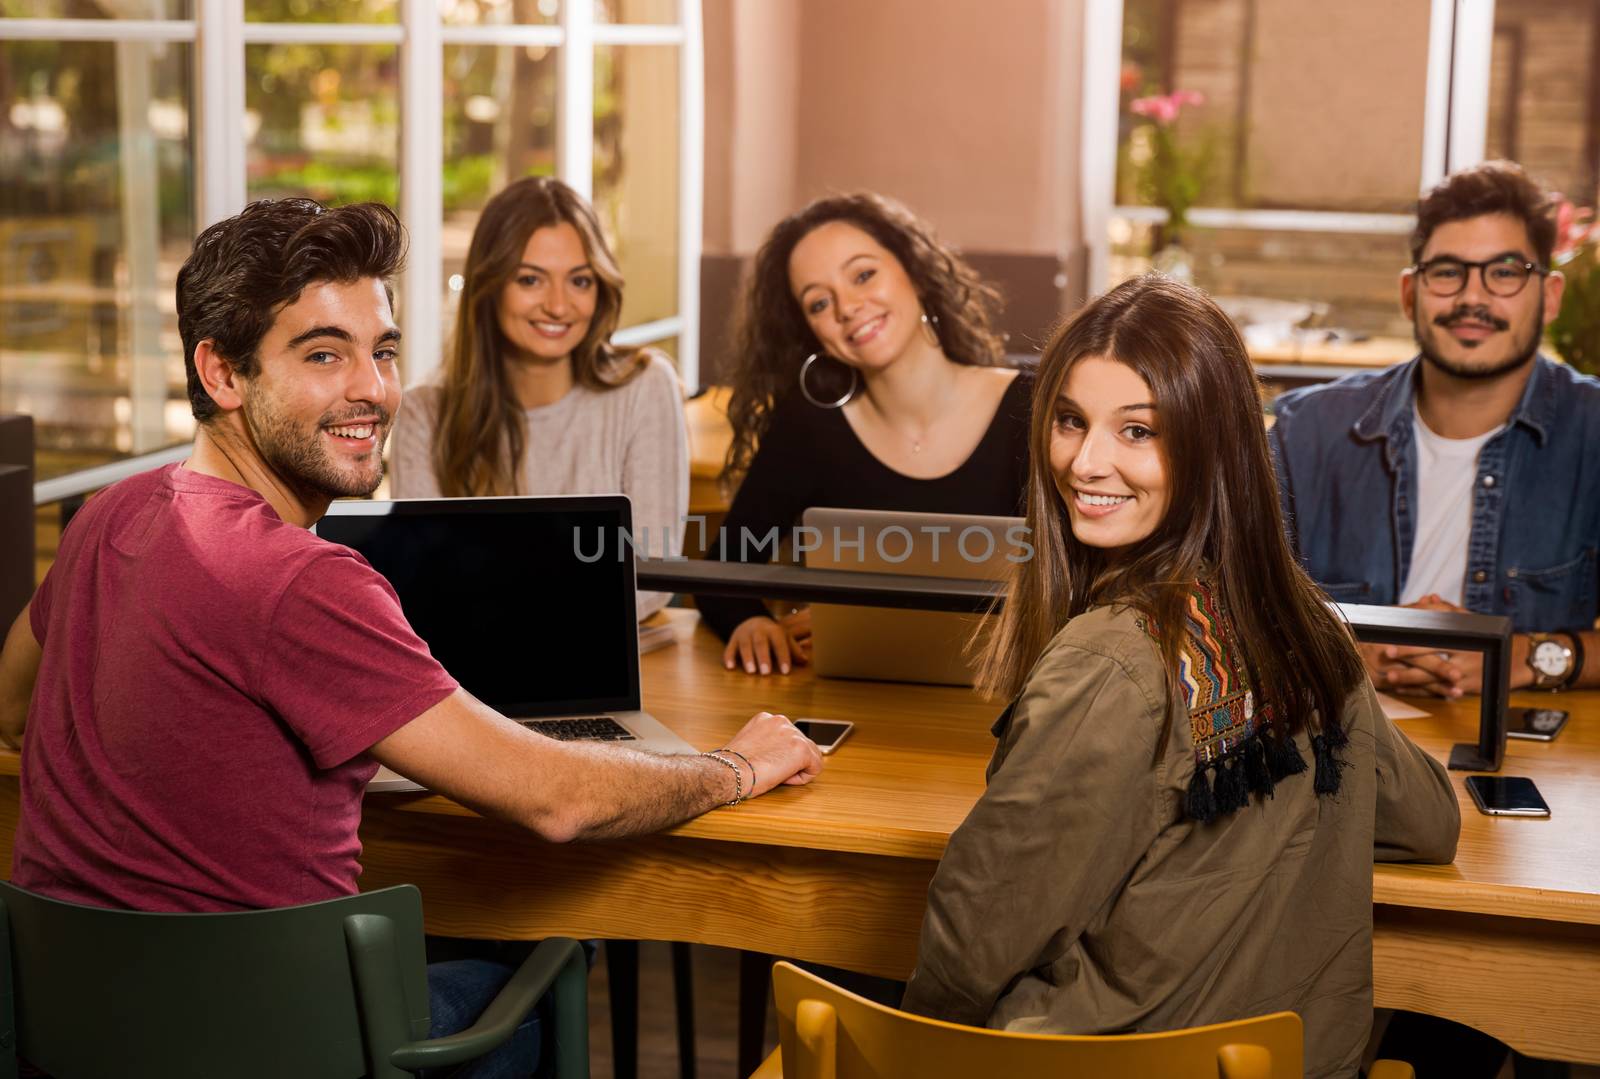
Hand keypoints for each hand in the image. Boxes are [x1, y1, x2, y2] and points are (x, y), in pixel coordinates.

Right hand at [723, 612, 811, 675]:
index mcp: (774, 630)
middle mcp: (758, 631)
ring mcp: (744, 634)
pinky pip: (729, 648)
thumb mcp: (784, 638)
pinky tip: (730, 667)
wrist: (753, 621)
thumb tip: (804, 661)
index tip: (786, 671)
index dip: (783, 656)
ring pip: (745, 645)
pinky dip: (729, 657)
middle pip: (760, 643)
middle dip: (763, 657)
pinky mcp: (733, 640)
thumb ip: (794, 650)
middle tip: (766, 672)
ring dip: (747, 658)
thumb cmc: (772, 635)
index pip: (779, 643)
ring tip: (751, 671)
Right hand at [723, 711, 823, 795]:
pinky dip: (803, 778)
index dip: (780, 755)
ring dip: (797, 768)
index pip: (788, 737)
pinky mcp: (801, 749)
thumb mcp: (749, 743)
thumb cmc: (732, 766)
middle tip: (770, 770)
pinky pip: (815, 767)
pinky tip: (784, 778)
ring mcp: (792, 734)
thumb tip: (776, 753)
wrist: (729, 772)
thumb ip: (766, 742)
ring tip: (776, 774)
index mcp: (767, 718)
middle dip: (791, 761)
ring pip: (811, 755)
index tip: (766, 762)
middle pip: (802, 744)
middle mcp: (781, 721)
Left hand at [1362, 594, 1532, 697]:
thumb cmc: (1487, 637)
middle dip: (1408, 657)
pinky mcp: (1466, 688)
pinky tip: (1403, 690)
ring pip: (1433, 677)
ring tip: (1389, 677)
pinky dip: (1421, 691)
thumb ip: (1448, 610)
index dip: (1414, 637)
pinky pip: (1439, 691)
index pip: (1435, 635)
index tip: (1393, 636)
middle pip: (1432, 657)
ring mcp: (1466, 673)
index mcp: (1464, 635)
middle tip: (1386, 655)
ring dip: (1410, 678)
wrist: (1514, 660)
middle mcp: (1465, 654)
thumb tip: (1428, 597)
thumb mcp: (1472, 621)